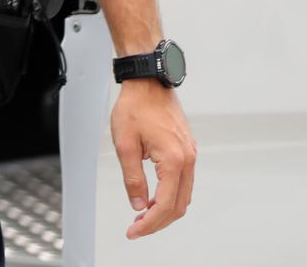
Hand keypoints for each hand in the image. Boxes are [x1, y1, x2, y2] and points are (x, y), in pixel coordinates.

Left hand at [111, 79, 195, 237]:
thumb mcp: (125, 145)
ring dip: (165, 209)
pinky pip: (183, 182)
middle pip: (179, 205)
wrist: (148, 83)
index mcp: (175, 161)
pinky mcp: (187, 150)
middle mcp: (188, 160)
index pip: (165, 205)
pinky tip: (153, 197)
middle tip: (137, 227)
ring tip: (142, 215)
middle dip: (158, 221)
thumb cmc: (135, 107)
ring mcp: (190, 155)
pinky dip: (170, 195)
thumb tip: (138, 204)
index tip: (133, 231)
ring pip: (183, 195)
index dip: (149, 223)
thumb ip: (133, 178)